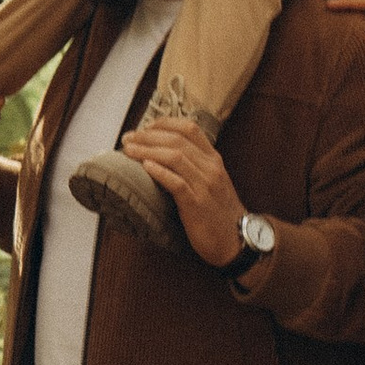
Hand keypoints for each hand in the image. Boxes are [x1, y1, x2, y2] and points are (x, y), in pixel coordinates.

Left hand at [124, 116, 249, 269]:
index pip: (189, 128)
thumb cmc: (218, 212)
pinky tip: (145, 167)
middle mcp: (211, 168)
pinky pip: (177, 183)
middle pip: (177, 140)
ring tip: (129, 150)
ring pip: (175, 157)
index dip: (164, 124)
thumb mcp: (211, 182)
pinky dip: (160, 172)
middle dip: (148, 136)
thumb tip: (162, 154)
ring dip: (147, 151)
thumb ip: (194, 166)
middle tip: (128, 138)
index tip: (144, 127)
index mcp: (213, 159)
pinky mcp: (197, 205)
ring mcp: (205, 186)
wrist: (236, 240)